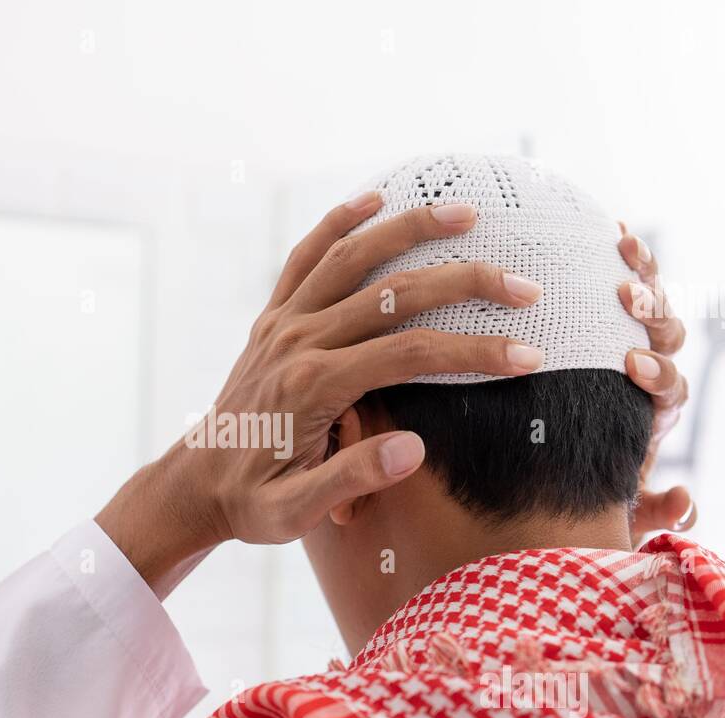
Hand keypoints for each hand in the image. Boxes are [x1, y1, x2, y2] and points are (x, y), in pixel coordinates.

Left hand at [97, 193, 546, 596]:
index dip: (474, 352)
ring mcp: (283, 323)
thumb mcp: (295, 513)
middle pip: (395, 295)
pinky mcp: (272, 318)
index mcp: (313, 387)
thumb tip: (414, 450)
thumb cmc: (252, 503)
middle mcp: (298, 342)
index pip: (410, 354)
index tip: (529, 356)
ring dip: (411, 229)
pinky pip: (304, 257)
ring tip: (466, 213)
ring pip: (353, 258)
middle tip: (525, 286)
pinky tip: (373, 199)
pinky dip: (338, 223)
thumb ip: (350, 479)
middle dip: (467, 285)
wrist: (195, 484)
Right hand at [616, 224, 695, 537]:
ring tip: (625, 249)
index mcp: (654, 412)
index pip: (670, 389)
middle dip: (652, 316)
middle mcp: (651, 373)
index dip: (658, 373)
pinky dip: (630, 261)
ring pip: (651, 303)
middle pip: (667, 337)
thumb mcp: (616, 506)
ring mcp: (634, 342)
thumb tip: (685, 498)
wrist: (561, 463)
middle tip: (627, 301)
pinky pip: (629, 284)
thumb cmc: (585, 482)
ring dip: (644, 275)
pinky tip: (613, 231)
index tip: (631, 365)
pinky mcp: (613, 321)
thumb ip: (648, 509)